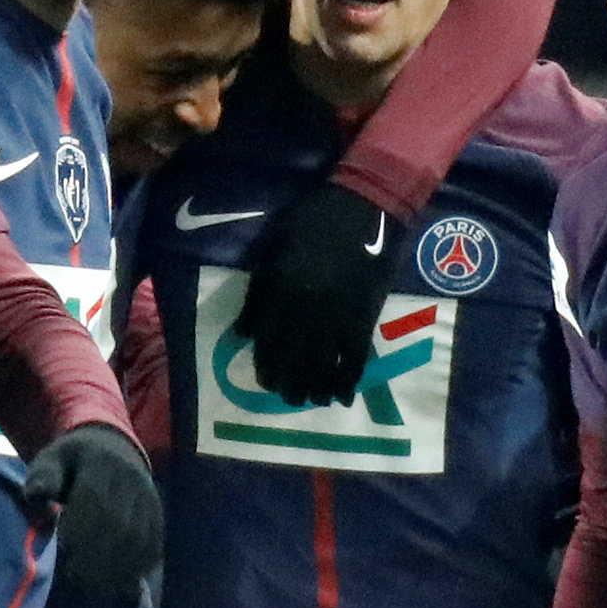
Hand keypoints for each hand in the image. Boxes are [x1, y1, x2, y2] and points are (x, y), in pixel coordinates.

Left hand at [19, 423, 161, 595]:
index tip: (65, 549)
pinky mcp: (158, 515)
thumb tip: (36, 496)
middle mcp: (132, 480)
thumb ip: (42, 476)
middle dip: (97, 555)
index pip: (95, 500)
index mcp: (102, 462)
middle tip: (76, 573)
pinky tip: (118, 582)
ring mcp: (149, 498)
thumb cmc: (73, 462)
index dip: (80, 530)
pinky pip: (154, 544)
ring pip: (139, 538)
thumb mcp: (51, 458)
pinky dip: (137, 567)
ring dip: (117, 566)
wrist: (111, 447)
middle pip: (120, 523)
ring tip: (94, 583)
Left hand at [236, 183, 403, 407]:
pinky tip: (343, 397)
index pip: (265, 341)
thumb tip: (243, 332)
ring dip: (315, 389)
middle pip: (292, 360)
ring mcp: (334, 316)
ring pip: (321, 366)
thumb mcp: (273, 248)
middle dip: (288, 385)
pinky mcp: (363, 318)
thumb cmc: (313, 219)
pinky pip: (354, 359)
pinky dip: (348, 381)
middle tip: (288, 397)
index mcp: (278, 291)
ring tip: (312, 400)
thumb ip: (258, 291)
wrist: (363, 206)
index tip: (266, 380)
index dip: (265, 366)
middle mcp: (303, 311)